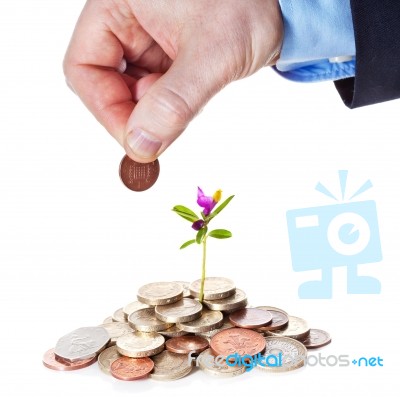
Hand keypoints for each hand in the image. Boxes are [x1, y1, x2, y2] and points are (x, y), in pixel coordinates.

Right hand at [63, 0, 282, 161]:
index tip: (135, 138)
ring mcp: (145, 40)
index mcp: (118, 3)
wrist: (283, 6)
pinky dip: (169, 106)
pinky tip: (193, 96)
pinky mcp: (165, 56)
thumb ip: (174, 102)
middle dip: (134, 112)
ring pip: (132, 91)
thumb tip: (140, 145)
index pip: (84, 67)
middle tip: (164, 126)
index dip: (104, 108)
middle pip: (105, 83)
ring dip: (155, 110)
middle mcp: (126, 21)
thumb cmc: (250, 4)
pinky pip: (154, 92)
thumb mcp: (211, 54)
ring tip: (190, 97)